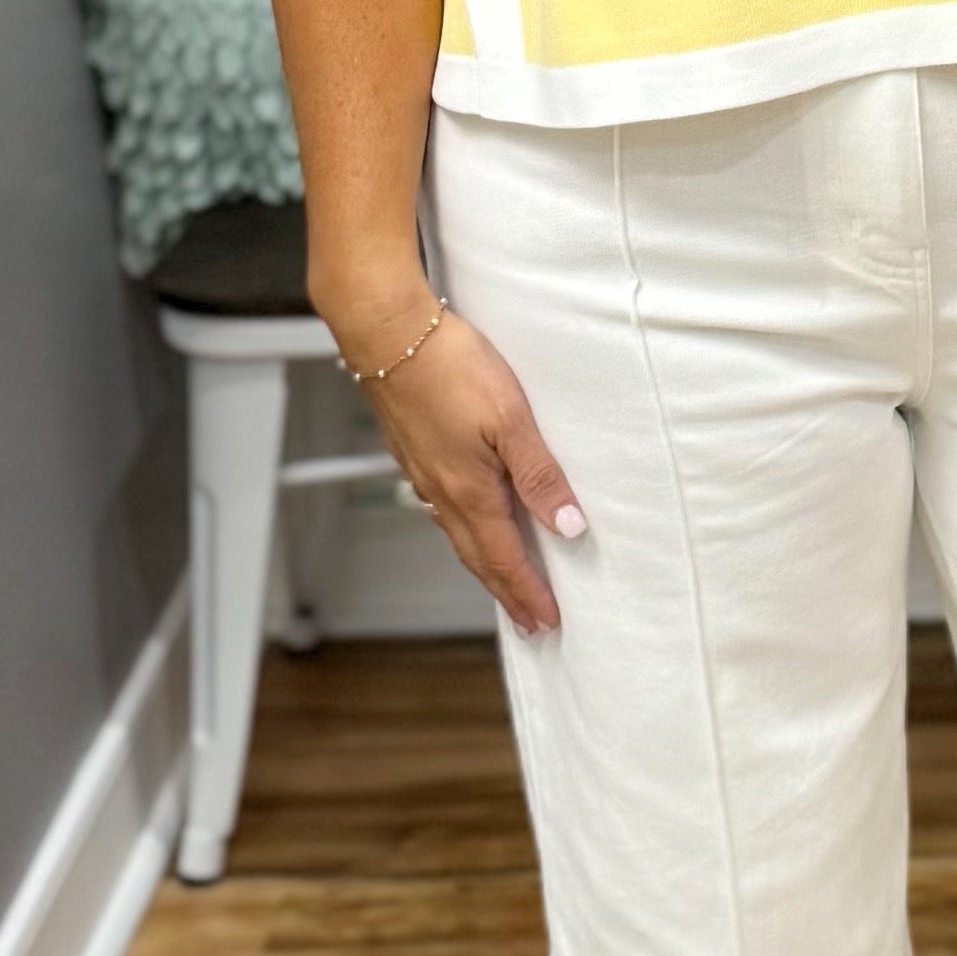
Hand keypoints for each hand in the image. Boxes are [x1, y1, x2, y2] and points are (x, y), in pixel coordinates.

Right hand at [331, 287, 582, 637]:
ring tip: (503, 580)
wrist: (388, 334)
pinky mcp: (415, 451)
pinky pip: (443, 508)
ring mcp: (424, 472)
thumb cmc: (449, 366)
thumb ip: (540, 475)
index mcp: (469, 492)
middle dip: (505, 592)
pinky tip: (470, 519)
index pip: (505, 559)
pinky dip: (464, 530)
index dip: (527, 593)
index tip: (547, 621)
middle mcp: (442, 491)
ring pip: (458, 534)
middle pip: (478, 557)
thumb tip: (568, 527)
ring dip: (484, 564)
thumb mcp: (512, 420)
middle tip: (528, 621)